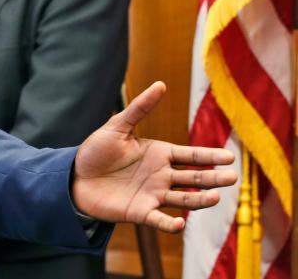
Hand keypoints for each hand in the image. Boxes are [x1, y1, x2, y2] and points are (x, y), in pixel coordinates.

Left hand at [72, 81, 236, 232]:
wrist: (75, 177)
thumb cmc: (96, 151)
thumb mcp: (117, 126)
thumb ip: (140, 108)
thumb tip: (161, 84)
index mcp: (160, 154)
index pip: (191, 155)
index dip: (209, 156)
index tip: (229, 156)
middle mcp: (162, 176)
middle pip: (194, 178)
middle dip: (213, 178)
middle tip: (232, 177)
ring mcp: (153, 195)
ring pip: (184, 199)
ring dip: (200, 200)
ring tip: (216, 197)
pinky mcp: (140, 212)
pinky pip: (159, 220)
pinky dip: (170, 224)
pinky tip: (179, 225)